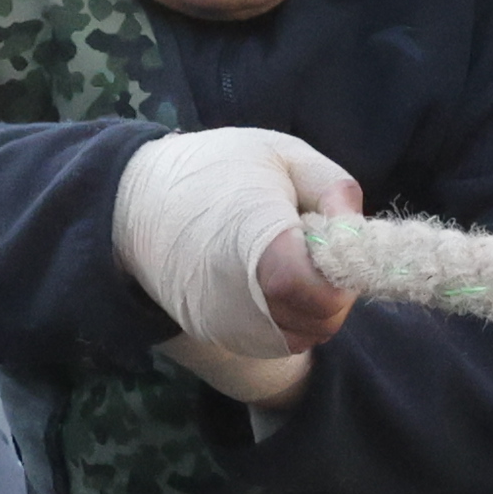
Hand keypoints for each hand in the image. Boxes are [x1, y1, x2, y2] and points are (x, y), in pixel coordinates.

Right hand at [113, 120, 359, 400]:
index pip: (323, 292)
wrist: (134, 203)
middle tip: (314, 246)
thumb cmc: (214, 168)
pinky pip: (279, 340)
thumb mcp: (281, 153)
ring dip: (316, 304)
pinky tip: (272, 280)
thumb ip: (333, 186)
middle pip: (324, 318)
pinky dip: (292, 316)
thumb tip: (358, 226)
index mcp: (261, 247)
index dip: (343, 272)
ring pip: (307, 335)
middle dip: (335, 286)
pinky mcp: (220, 336)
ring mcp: (230, 326)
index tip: (333, 240)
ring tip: (290, 259)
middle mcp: (244, 301)